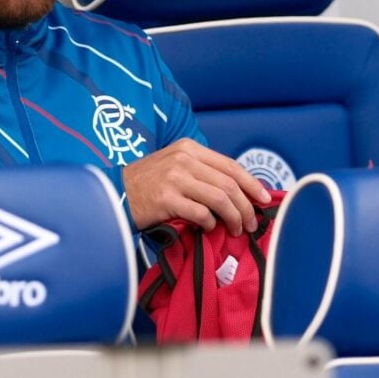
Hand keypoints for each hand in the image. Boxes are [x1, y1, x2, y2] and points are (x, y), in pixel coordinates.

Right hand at [123, 138, 271, 234]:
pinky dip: (211, 224)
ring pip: (219, 199)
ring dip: (234, 218)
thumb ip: (201, 171)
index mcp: (188, 148)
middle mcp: (183, 159)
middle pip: (228, 184)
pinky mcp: (166, 199)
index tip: (263, 198)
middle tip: (251, 223)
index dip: (251, 183)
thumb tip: (237, 190)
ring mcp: (174, 178)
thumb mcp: (174, 165)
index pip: (230, 165)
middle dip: (246, 206)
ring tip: (236, 230)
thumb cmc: (147, 183)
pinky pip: (201, 213)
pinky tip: (209, 229)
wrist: (114, 192)